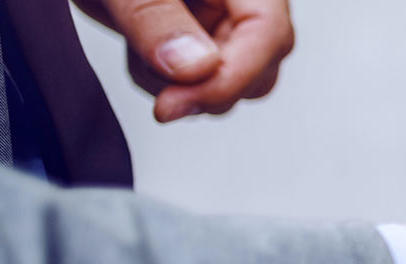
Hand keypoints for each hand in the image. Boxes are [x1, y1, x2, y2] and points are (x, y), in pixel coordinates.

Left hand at [74, 0, 294, 121]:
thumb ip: (156, 17)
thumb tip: (195, 68)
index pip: (267, 33)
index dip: (230, 77)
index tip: (174, 103)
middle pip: (261, 64)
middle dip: (205, 85)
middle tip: (152, 77)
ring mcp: (224, 18)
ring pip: (232, 81)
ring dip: (181, 85)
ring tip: (138, 44)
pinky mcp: (200, 35)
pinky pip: (201, 80)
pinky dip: (165, 79)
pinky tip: (140, 49)